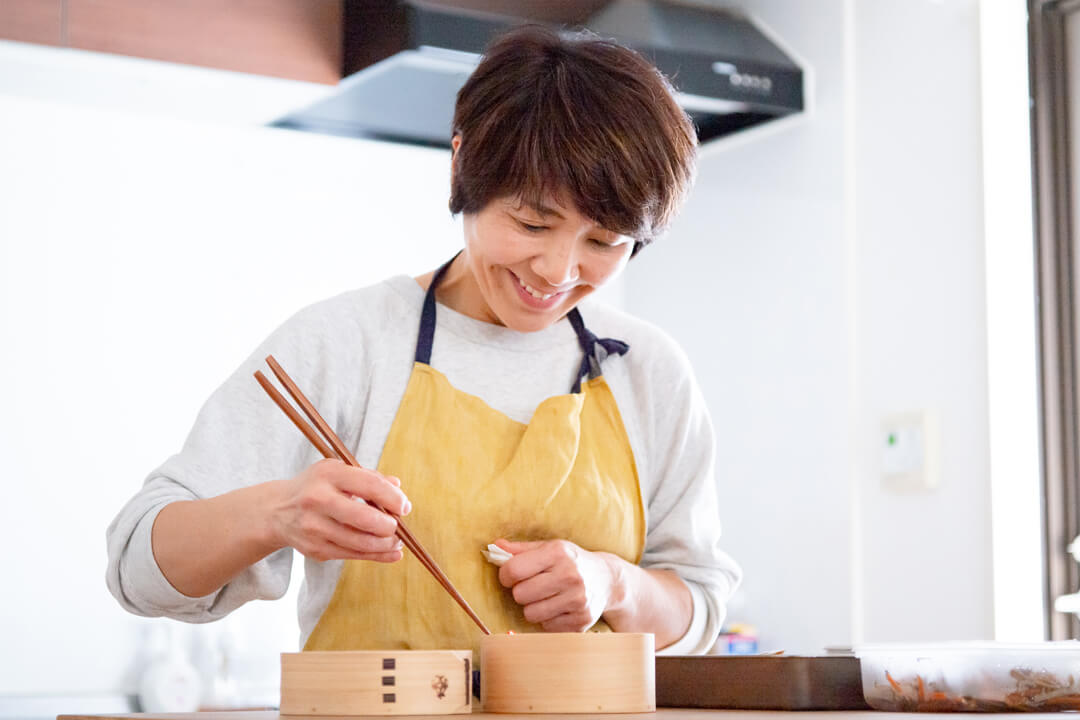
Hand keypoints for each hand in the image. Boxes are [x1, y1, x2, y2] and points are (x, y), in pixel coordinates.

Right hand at [269, 458, 409, 562]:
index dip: (393, 498)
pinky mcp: (316, 549)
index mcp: (328, 475)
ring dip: (386, 544)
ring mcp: (315, 527)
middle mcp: (318, 500)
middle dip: (390, 525)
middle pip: (365, 519)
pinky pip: (353, 555)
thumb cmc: (317, 487)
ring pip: (361, 543)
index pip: (369, 485)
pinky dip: (377, 556)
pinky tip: (391, 553)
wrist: (277, 511)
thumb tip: (398, 487)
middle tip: (397, 525)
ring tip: (396, 540)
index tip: (404, 506)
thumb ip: (369, 478)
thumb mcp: (338, 472)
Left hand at [495, 538, 619, 631]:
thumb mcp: (550, 548)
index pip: (514, 570)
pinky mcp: (581, 621)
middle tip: (532, 586)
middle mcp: (570, 575)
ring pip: (530, 614)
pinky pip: (546, 626)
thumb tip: (495, 547)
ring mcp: (577, 600)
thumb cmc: (571, 561)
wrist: (607, 580)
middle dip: (521, 591)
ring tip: (546, 597)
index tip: (511, 575)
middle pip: (520, 595)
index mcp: (558, 553)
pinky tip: (559, 607)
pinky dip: (548, 619)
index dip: (505, 575)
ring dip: (533, 607)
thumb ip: (521, 549)